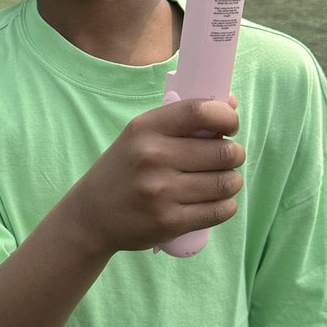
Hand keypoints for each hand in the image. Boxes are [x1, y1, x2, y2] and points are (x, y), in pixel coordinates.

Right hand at [74, 97, 244, 253]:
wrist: (92, 215)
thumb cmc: (124, 169)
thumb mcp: (140, 136)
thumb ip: (182, 119)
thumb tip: (231, 104)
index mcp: (145, 129)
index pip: (200, 112)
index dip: (226, 116)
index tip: (230, 126)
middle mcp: (153, 157)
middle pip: (223, 152)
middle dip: (234, 154)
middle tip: (227, 158)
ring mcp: (161, 192)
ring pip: (226, 183)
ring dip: (232, 181)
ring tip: (223, 180)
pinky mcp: (169, 222)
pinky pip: (220, 211)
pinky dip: (226, 205)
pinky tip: (217, 201)